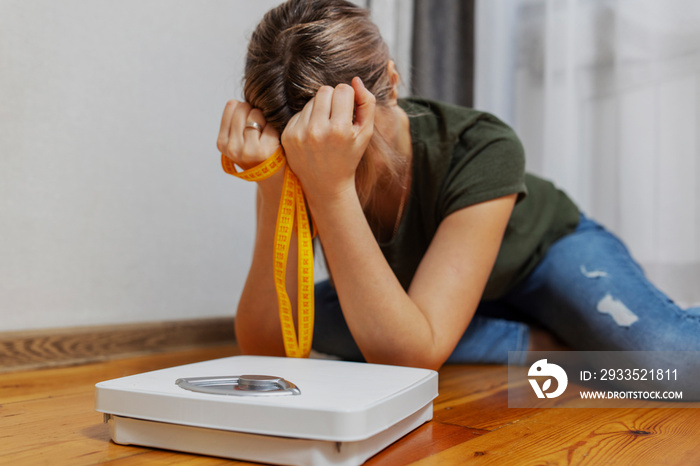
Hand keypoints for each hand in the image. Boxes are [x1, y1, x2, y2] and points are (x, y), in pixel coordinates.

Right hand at [217, 100, 280, 178]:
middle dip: (253, 112)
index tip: (248, 120)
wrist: (272, 177)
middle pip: (243, 108)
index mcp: (222, 142)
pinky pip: (269, 124)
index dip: (243, 109)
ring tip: (265, 133)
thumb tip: (235, 102)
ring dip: (264, 119)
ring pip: (256, 114)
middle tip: (258, 127)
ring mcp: (248, 150)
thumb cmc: (255, 153)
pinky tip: (273, 139)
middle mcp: (232, 147)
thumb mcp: (236, 141)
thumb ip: (233, 123)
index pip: (232, 106)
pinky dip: (273, 128)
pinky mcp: (265, 150)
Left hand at [281, 77, 375, 200]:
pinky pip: (300, 112)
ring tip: (325, 128)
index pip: (343, 90)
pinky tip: (313, 135)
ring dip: (320, 109)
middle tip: (337, 117)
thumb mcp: (365, 133)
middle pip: (325, 90)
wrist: (326, 185)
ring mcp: (299, 133)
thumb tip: (355, 80)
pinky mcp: (287, 135)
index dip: (348, 97)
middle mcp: (317, 131)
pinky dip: (308, 119)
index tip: (349, 111)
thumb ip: (367, 104)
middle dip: (333, 100)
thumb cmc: (349, 156)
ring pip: (311, 100)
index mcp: (339, 130)